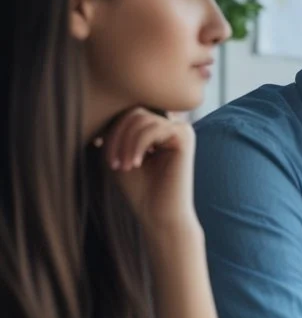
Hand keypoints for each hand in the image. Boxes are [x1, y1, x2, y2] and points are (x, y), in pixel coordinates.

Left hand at [95, 108, 197, 231]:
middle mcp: (172, 125)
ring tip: (122, 166)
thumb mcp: (118, 153)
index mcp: (158, 127)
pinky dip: (137, 145)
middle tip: (112, 163)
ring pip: (141, 119)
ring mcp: (181, 129)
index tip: (98, 148)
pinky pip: (153, 128)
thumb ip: (115, 130)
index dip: (110, 128)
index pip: (127, 112)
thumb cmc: (139, 188)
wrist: (160, 214)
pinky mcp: (185, 136)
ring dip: (125, 143)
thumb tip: (105, 103)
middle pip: (133, 112)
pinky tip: (135, 164)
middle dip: (116, 136)